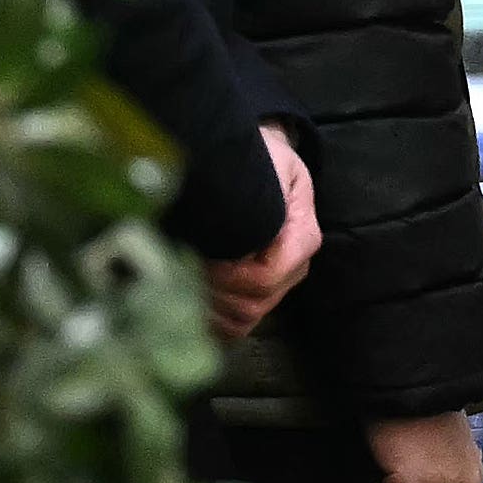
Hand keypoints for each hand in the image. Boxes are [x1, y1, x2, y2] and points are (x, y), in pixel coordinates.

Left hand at [201, 123, 320, 339]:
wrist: (263, 159)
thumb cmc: (263, 158)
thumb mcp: (267, 161)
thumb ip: (257, 191)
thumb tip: (232, 222)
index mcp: (302, 236)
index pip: (265, 276)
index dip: (228, 275)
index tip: (198, 255)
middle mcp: (295, 267)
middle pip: (253, 303)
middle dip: (212, 291)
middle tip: (180, 267)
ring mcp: (278, 285)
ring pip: (243, 319)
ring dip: (208, 305)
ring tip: (180, 279)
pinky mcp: (258, 293)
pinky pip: (237, 325)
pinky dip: (211, 321)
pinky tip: (187, 300)